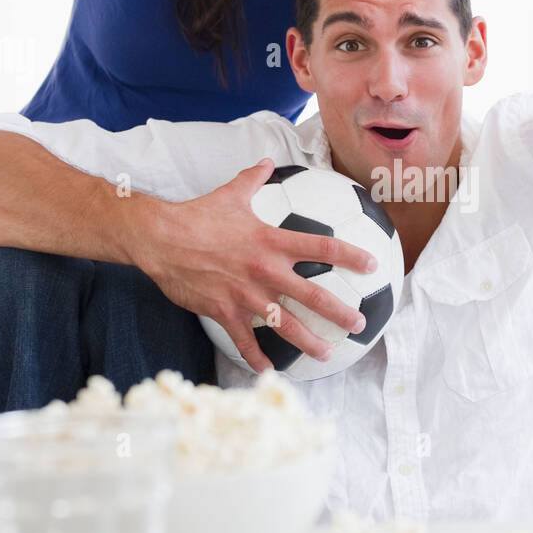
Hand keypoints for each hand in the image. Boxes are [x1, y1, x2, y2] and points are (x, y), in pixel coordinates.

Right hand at [133, 158, 378, 373]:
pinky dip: (256, 358)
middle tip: (359, 323)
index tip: (372, 265)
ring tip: (327, 354)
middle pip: (313, 295)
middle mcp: (265, 270)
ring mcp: (246, 294)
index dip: (350, 257)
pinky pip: (244, 339)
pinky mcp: (224, 310)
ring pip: (285, 324)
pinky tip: (269, 371)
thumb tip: (267, 160)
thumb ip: (253, 178)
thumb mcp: (230, 193)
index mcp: (271, 241)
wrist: (160, 238)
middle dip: (340, 311)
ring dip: (309, 341)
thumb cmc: (196, 215)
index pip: (321, 248)